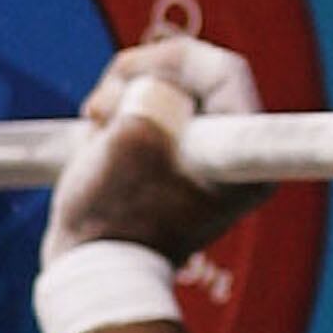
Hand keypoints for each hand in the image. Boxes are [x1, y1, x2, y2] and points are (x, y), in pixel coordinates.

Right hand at [42, 38, 269, 266]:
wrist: (92, 270)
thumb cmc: (113, 217)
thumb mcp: (133, 140)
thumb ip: (152, 93)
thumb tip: (156, 84)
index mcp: (240, 159)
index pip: (225, 72)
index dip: (177, 63)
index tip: (135, 82)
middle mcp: (234, 156)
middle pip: (191, 75)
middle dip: (137, 77)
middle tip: (100, 108)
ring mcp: (204, 156)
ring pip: (165, 88)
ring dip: (122, 95)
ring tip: (95, 128)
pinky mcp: (176, 157)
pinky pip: (151, 109)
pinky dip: (121, 112)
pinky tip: (99, 135)